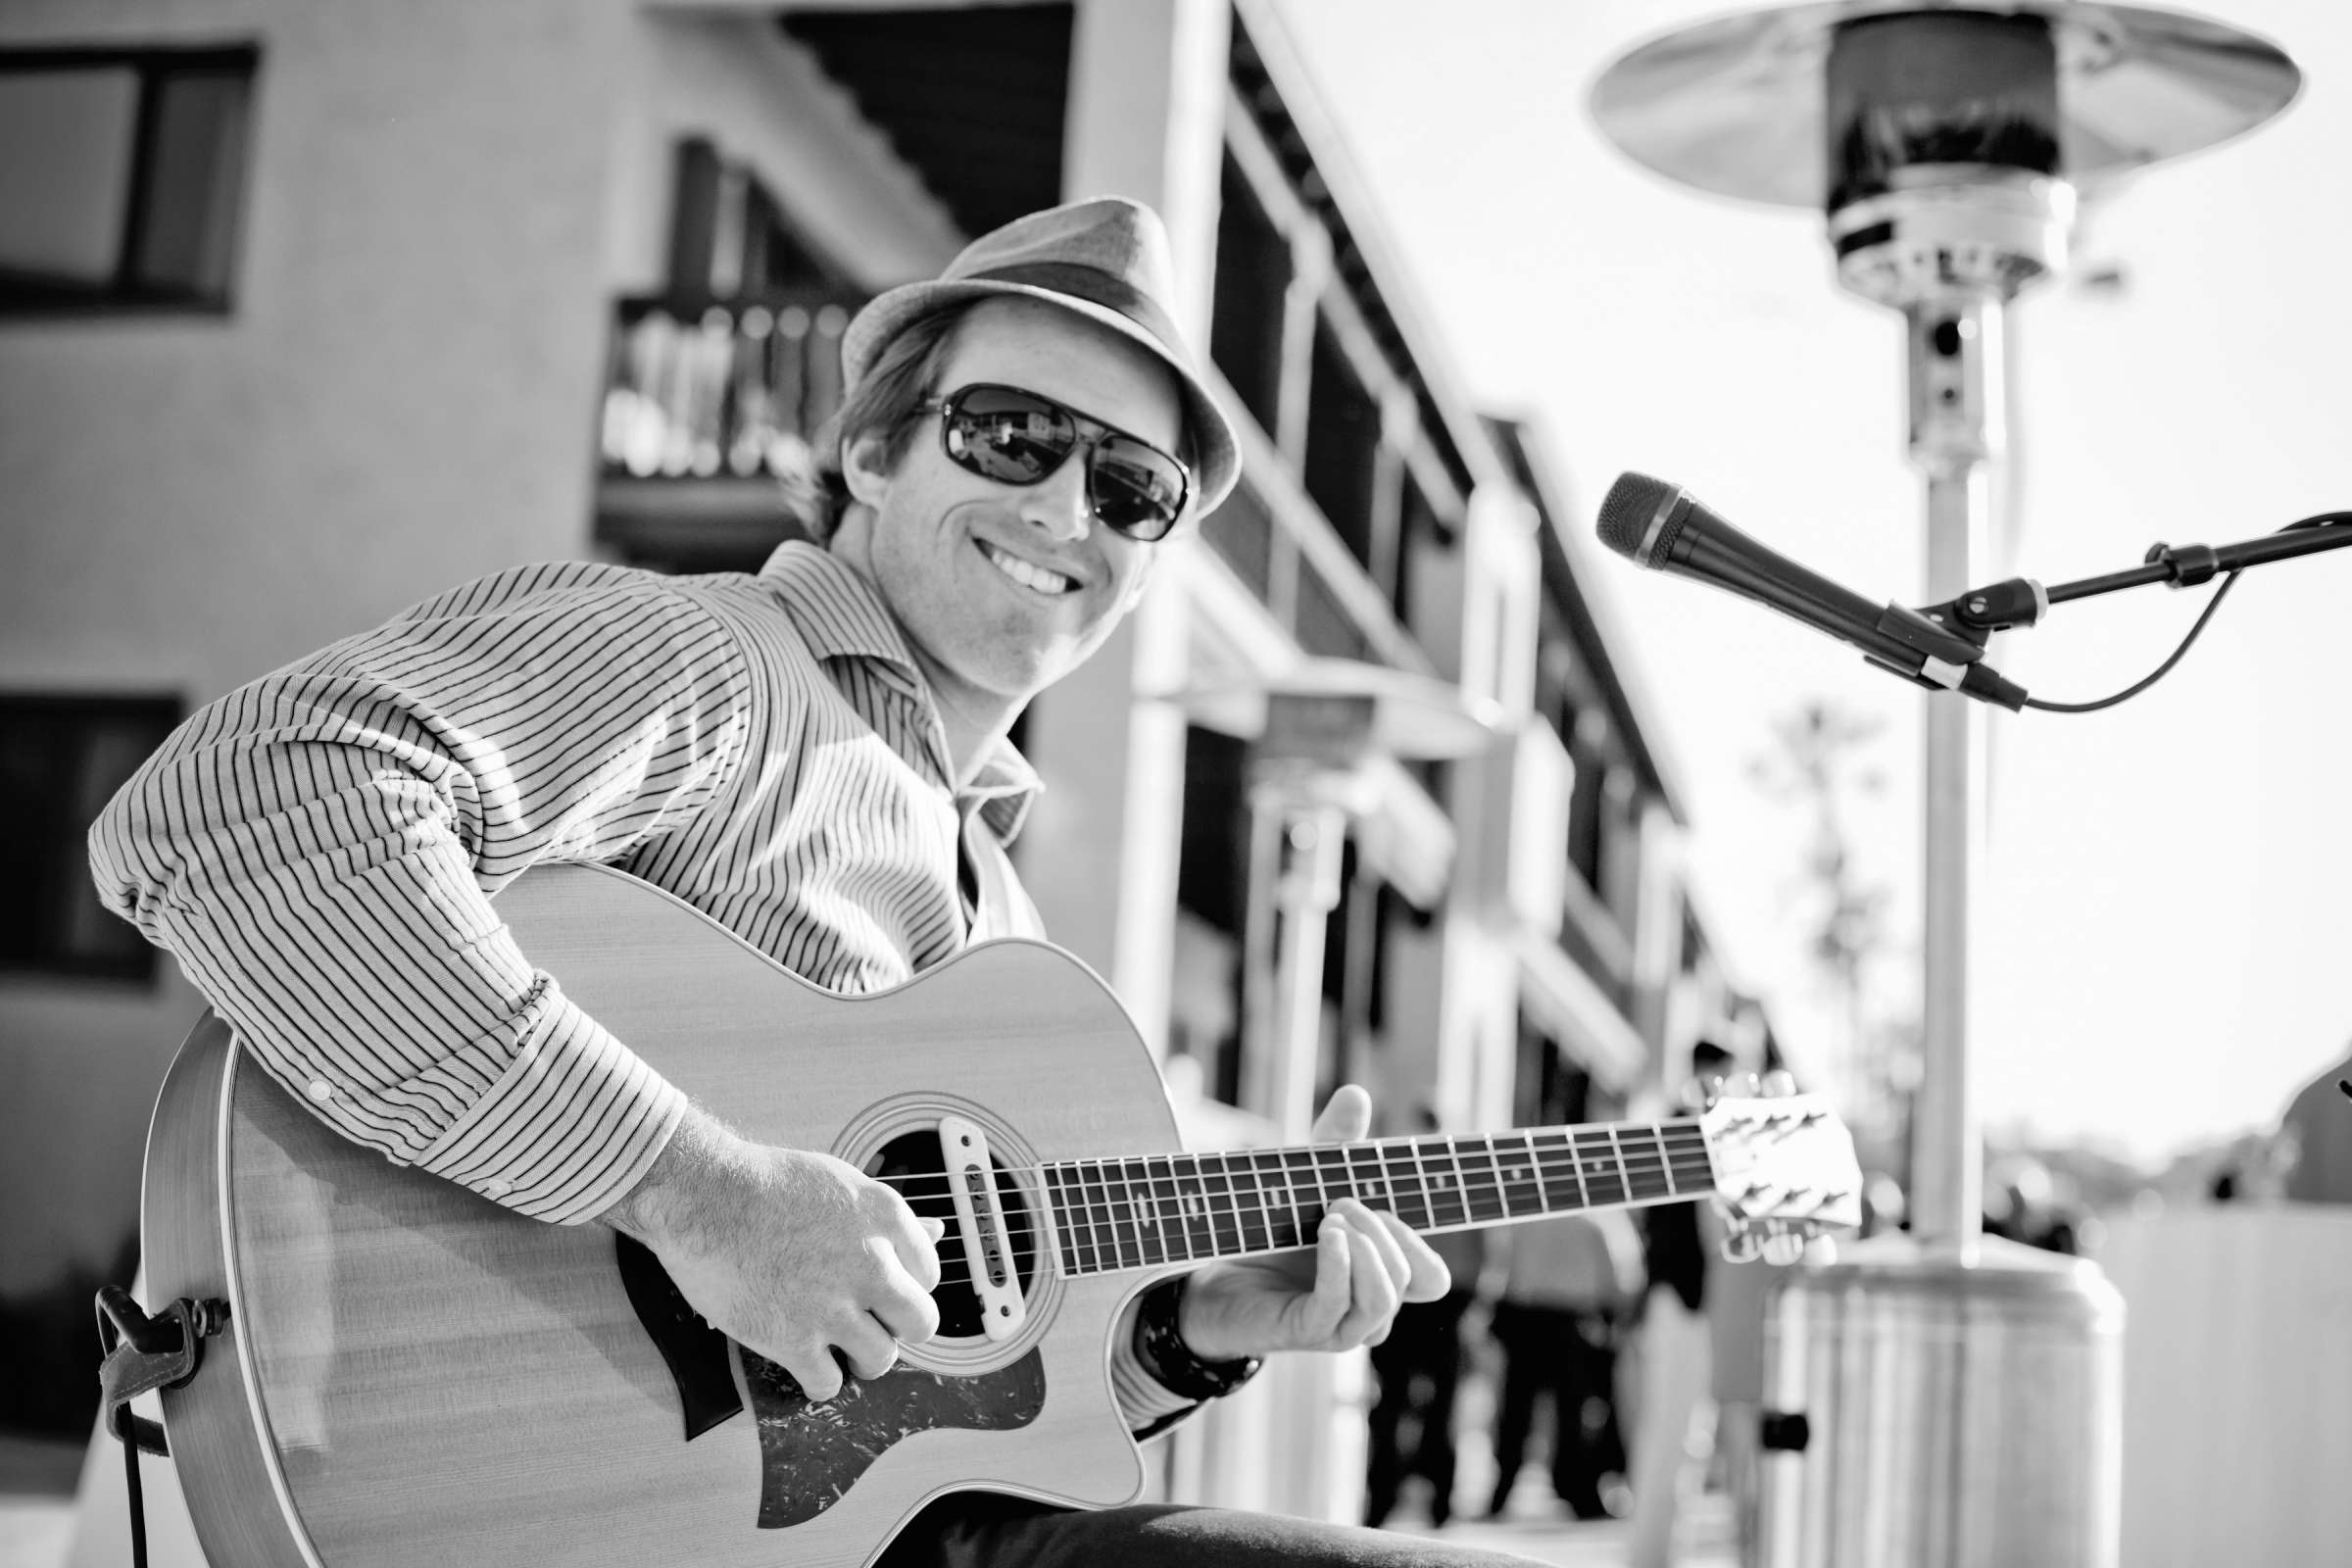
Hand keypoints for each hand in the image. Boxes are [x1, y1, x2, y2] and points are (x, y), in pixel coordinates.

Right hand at [602, 1106, 943, 1399]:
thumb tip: (936, 1232)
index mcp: (885, 1217)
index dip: (904, 1283)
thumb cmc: (765, 1183)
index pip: (930, 1273)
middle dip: (898, 1326)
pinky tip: (806, 1359)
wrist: (702, 1195)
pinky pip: (830, 1385)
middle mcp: (870, 1262)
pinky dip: (820, 1380)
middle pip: (921, 1323)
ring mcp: (833, 1305)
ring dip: (862, 1356)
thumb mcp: (841, 1184)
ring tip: (836, 1341)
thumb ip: (889, 1219)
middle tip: (870, 1321)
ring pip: (881, 1359)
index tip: (879, 1285)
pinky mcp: (792, 1340)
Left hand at [1175, 1086, 1451, 1361]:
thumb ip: (1334, 1142)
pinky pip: (1340, 1306)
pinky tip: (1327, 1236)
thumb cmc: (1265, 1232)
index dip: (1421, 1238)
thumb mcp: (1305, 1181)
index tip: (1387, 1198)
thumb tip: (1356, 1093)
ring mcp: (1341, 1326)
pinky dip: (1340, 1265)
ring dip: (1366, 1248)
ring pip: (1385, 1298)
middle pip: (1420, 1279)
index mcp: (1379, 1277)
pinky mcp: (1307, 1332)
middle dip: (1387, 1230)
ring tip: (1329, 1217)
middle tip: (1340, 1200)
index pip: (1431, 1275)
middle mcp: (1369, 1307)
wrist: (1207, 1273)